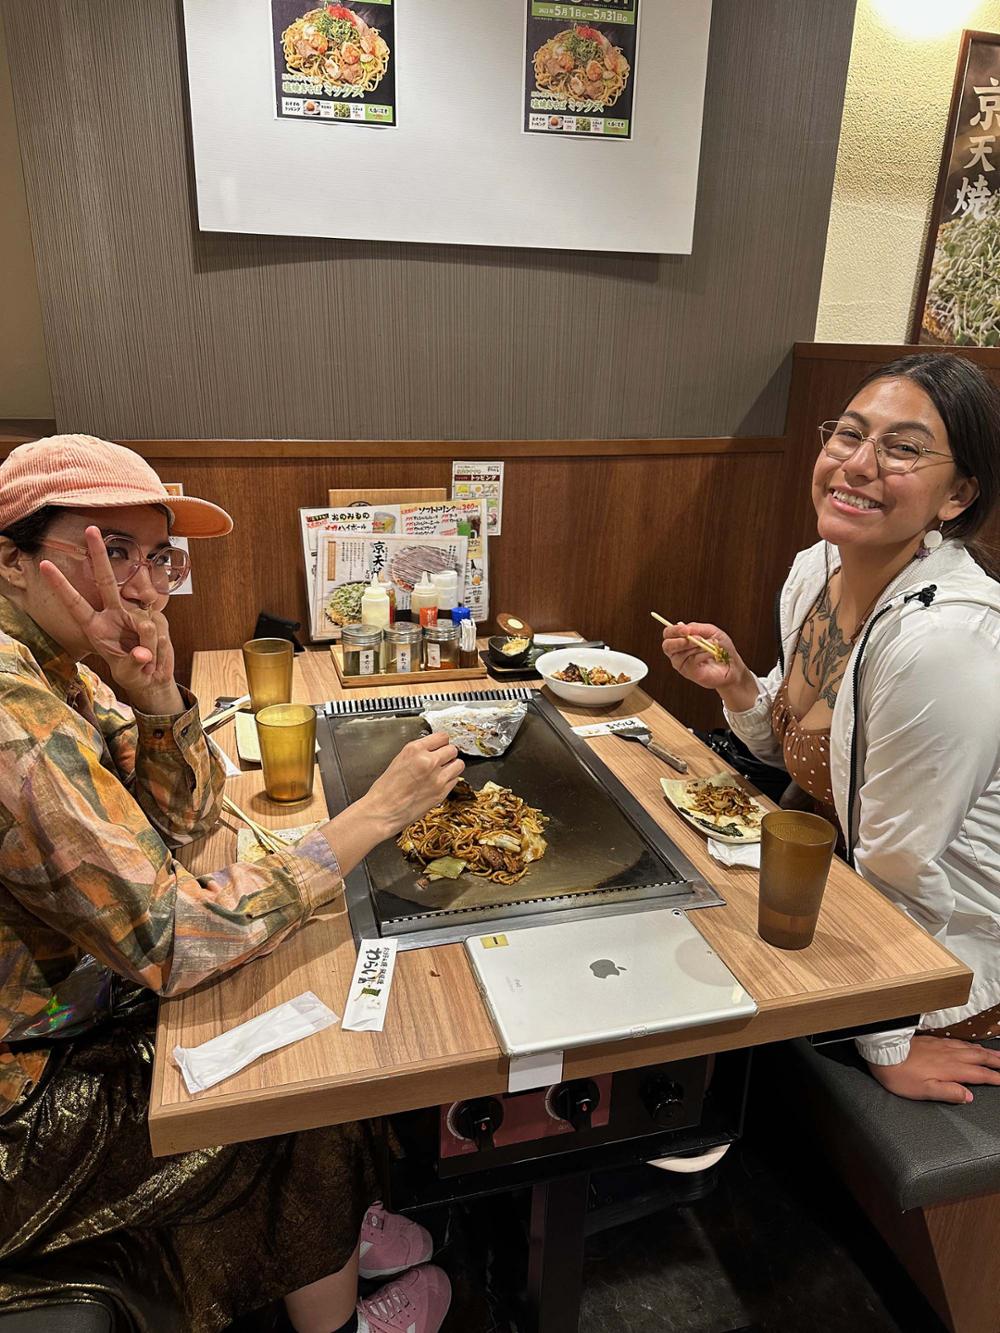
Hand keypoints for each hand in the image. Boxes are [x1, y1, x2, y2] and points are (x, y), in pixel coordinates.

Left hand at [39, 526, 179, 711]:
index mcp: (96, 627)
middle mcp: (114, 614)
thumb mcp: (129, 671)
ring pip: (144, 625)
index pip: (75, 603)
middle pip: (107, 581)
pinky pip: (160, 632)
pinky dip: (159, 651)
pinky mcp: (156, 618)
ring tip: (148, 666)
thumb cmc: (133, 672)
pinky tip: (156, 661)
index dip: (61, 585)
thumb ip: (135, 661)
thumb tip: (143, 653)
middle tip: (91, 529)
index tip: (45, 564)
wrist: (153, 676)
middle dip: (99, 555)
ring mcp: (136, 615)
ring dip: (148, 650)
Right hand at [360, 733, 464, 837]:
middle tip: (442, 759)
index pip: (442, 737)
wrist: (383, 811)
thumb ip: (417, 753)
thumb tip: (431, 750)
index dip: (442, 742)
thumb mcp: (398, 761)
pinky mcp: (442, 792)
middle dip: (447, 754)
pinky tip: (439, 783)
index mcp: (414, 750)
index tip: (441, 745)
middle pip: (452, 749)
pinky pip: (455, 779)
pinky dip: (450, 780)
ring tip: (443, 771)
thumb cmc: (385, 790)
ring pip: (459, 764)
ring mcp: (437, 777)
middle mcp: (428, 761)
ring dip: (452, 766)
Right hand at [661, 621, 751, 695]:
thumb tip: (681, 625)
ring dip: (698, 646)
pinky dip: (702, 654)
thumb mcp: (711, 631)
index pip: (668, 633)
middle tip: (695, 638)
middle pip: (667, 645)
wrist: (733, 665)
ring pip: (681, 652)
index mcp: (681, 639)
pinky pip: (691, 660)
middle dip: (680, 641)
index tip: (686, 630)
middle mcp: (678, 652)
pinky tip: (711, 654)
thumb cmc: (721, 648)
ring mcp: (682, 664)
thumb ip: (696, 627)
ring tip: (711, 646)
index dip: (674, 630)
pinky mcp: (689, 673)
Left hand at [867, 1035, 999, 1103]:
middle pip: (978, 1057)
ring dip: (986, 1051)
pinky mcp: (933, 1041)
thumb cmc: (900, 1075)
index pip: (978, 1074)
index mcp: (950, 1069)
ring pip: (970, 1047)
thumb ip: (948, 1092)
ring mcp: (941, 1046)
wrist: (883, 1053)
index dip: (993, 1077)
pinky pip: (958, 1041)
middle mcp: (949, 1055)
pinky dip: (970, 1044)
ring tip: (996, 1054)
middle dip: (995, 1061)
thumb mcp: (924, 1091)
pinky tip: (971, 1045)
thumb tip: (969, 1096)